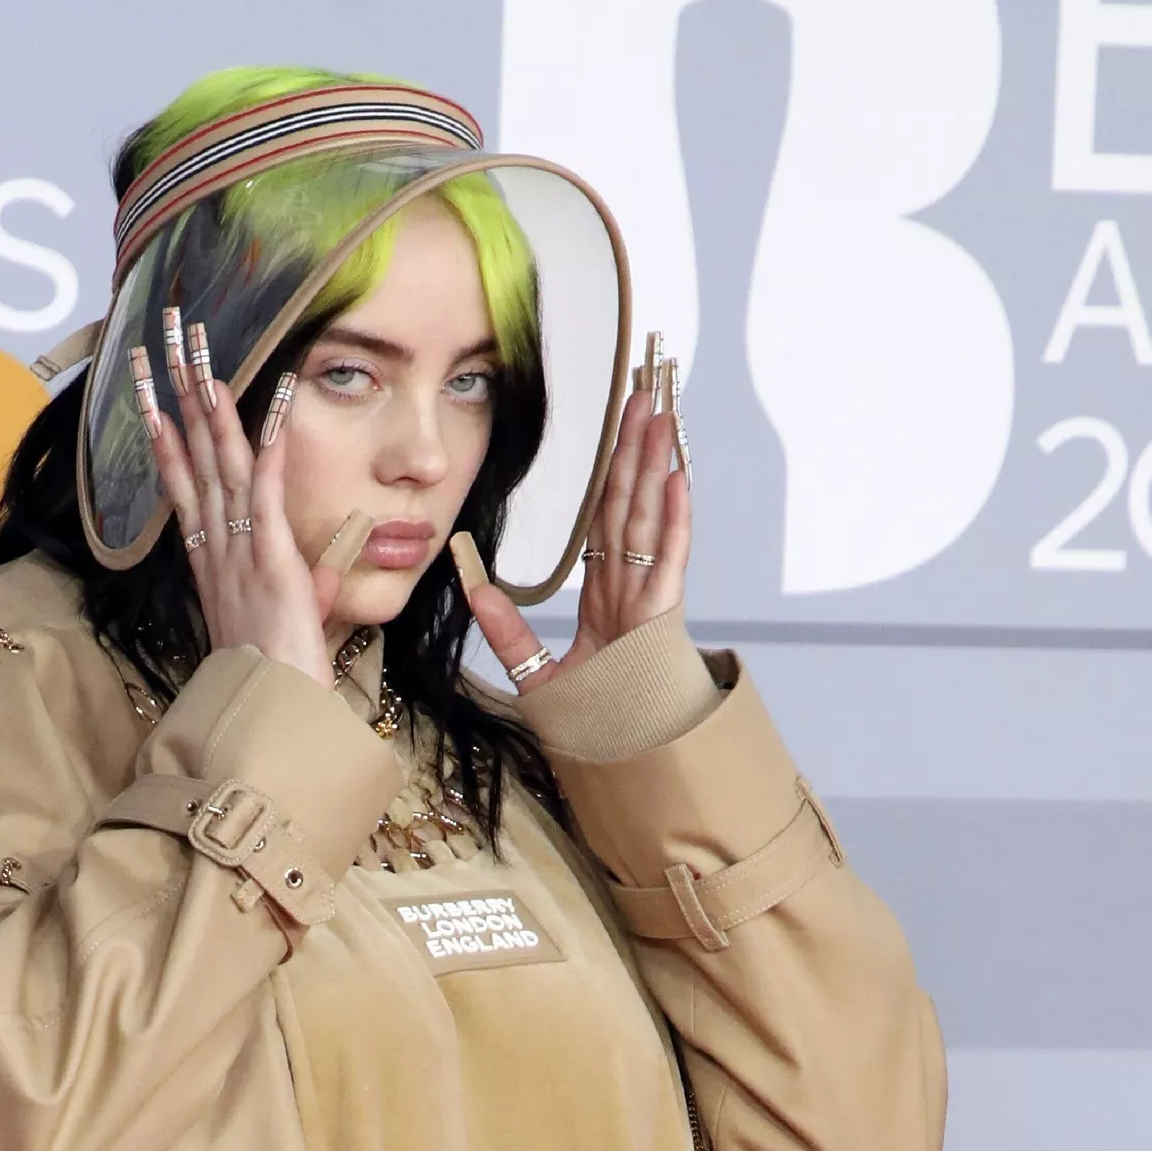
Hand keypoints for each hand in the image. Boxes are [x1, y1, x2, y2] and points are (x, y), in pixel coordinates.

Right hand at [142, 311, 341, 686]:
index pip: (183, 487)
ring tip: (198, 357)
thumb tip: (324, 576)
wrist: (270, 711)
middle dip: (175, 401)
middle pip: (191, 460)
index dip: (166, 439)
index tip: (150, 397)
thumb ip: (304, 592)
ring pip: (220, 464)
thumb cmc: (275, 678)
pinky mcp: (272, 556)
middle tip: (159, 350)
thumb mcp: (288, 625)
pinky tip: (271, 398)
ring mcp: (240, 549)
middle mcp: (216, 548)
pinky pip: (268, 487)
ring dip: (209, 406)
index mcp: (212, 562)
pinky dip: (269, 440)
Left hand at [456, 390, 691, 693]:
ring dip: (656, 461)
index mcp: (606, 593)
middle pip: (632, 501)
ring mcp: (652, 595)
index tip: (616, 429)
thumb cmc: (598, 723)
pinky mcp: (665, 612)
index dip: (611, 472)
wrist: (625, 759)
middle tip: (642, 391)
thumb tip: (473, 590)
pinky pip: (671, 555)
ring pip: (652, 514)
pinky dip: (675, 516)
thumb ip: (507, 631)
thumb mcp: (536, 673)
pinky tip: (677, 474)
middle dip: (636, 446)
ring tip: (660, 411)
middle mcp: (632, 585)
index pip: (607, 518)